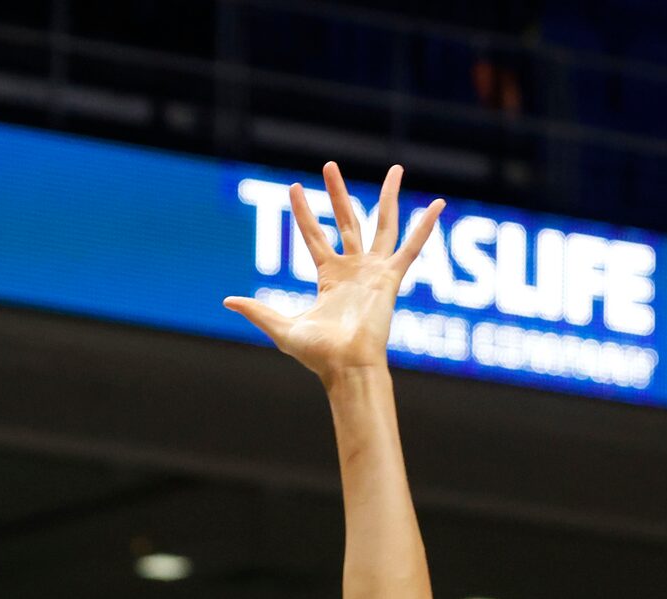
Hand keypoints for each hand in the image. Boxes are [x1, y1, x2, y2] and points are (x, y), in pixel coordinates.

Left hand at [222, 162, 442, 378]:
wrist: (346, 367)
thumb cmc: (318, 355)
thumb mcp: (282, 328)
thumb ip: (258, 311)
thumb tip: (228, 300)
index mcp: (330, 278)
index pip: (314, 236)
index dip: (304, 213)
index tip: (295, 187)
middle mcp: (354, 270)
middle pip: (347, 221)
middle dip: (338, 193)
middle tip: (329, 165)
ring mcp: (375, 271)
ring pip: (384, 224)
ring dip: (389, 196)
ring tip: (396, 169)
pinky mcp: (392, 278)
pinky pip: (412, 247)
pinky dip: (426, 226)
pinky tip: (438, 204)